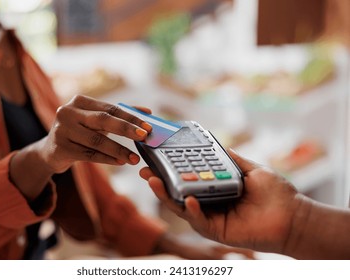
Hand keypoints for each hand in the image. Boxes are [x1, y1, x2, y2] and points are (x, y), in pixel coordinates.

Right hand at [38, 95, 151, 172]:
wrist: (51, 151)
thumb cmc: (79, 133)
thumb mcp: (95, 121)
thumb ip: (119, 115)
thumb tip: (147, 112)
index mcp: (80, 101)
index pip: (111, 108)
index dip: (131, 117)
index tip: (148, 127)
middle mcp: (68, 112)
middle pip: (103, 120)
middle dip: (126, 129)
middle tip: (144, 138)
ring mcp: (62, 130)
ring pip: (97, 141)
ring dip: (119, 150)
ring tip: (134, 158)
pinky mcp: (60, 148)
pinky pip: (89, 155)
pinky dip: (107, 159)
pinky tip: (120, 162)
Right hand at [140, 150, 305, 254]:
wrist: (293, 216)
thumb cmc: (275, 193)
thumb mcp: (250, 169)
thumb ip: (231, 159)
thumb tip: (216, 144)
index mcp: (214, 189)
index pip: (187, 179)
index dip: (171, 170)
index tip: (157, 157)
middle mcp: (209, 203)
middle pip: (178, 194)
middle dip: (159, 183)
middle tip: (145, 169)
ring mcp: (211, 218)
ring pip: (182, 208)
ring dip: (166, 195)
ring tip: (154, 181)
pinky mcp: (217, 231)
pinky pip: (199, 221)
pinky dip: (192, 210)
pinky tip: (189, 199)